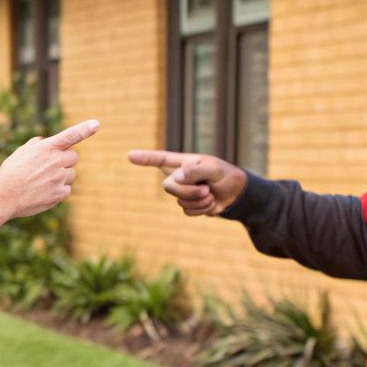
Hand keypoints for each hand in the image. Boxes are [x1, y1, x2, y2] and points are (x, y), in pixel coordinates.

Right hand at [0, 119, 100, 218]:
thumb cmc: (10, 172)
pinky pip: (66, 190)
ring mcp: (59, 178)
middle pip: (74, 157)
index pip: (71, 135)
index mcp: (47, 148)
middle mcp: (56, 161)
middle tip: (51, 166)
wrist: (4, 195)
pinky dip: (58, 191)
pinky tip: (43, 192)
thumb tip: (43, 141)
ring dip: (61, 176)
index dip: (85, 129)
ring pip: (70, 174)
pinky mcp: (59, 194)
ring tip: (42, 181)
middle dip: (66, 160)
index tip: (96, 124)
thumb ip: (36, 145)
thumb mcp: (20, 152)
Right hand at [126, 149, 247, 215]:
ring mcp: (183, 192)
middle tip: (206, 188)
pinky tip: (210, 202)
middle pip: (169, 186)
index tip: (129, 155)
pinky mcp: (188, 205)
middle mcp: (180, 176)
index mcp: (183, 163)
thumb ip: (195, 171)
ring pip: (180, 201)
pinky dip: (201, 209)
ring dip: (199, 200)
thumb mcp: (214, 169)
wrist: (236, 194)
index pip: (160, 159)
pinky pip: (187, 212)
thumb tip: (176, 176)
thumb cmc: (226, 175)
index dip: (145, 158)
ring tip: (210, 193)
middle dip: (188, 191)